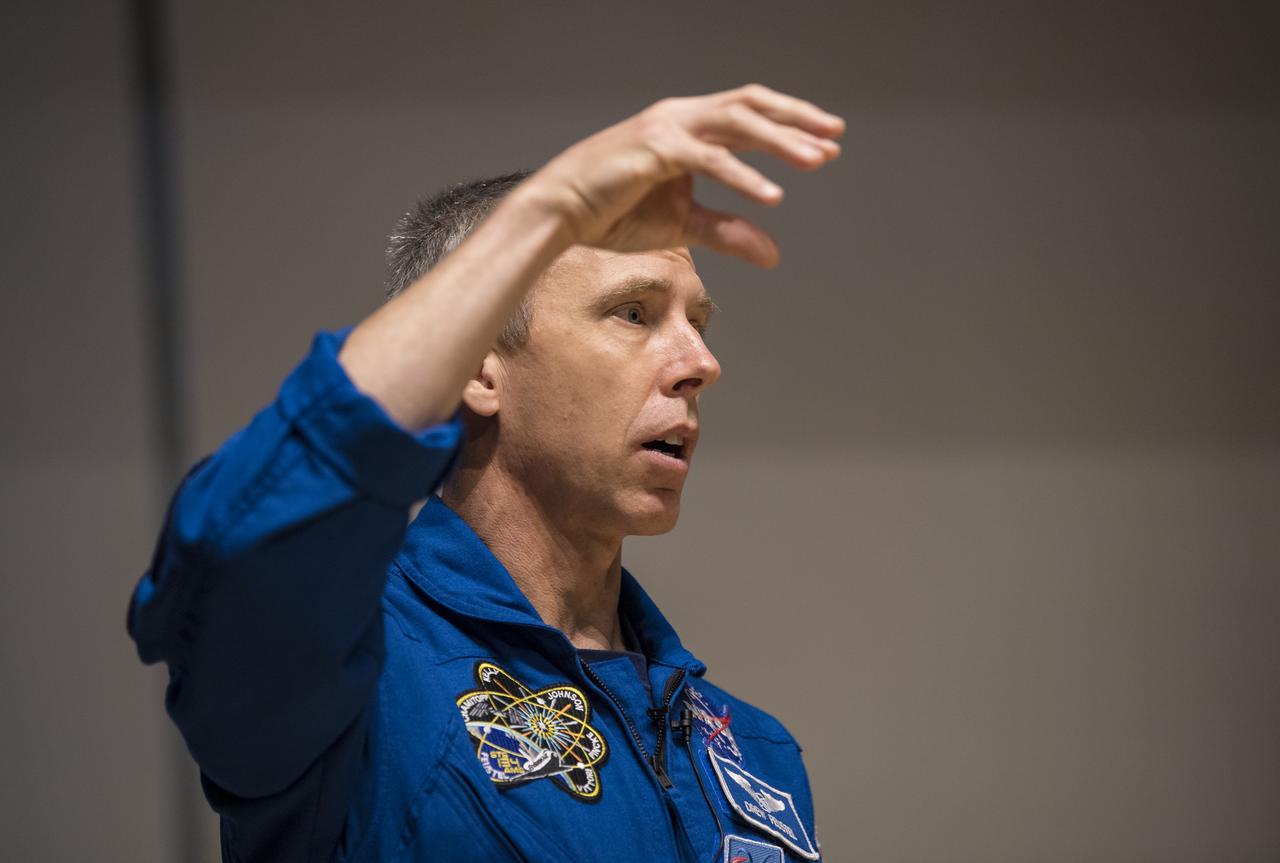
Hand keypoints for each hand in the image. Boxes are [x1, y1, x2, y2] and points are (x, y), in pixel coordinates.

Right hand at [525, 84, 844, 268]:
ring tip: (816, 160)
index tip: (827, 141)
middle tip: (834, 137)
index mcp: (687, 126)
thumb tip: (773, 254)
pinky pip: (710, 158)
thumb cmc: (613, 213)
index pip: (748, 114)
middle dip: (796, 119)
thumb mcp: (683, 225)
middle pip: (751, 105)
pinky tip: (772, 196)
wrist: (560, 214)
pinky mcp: (655, 150)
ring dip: (780, 141)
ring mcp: (667, 128)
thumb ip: (728, 232)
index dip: (789, 124)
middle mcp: (680, 116)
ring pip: (737, 123)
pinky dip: (744, 176)